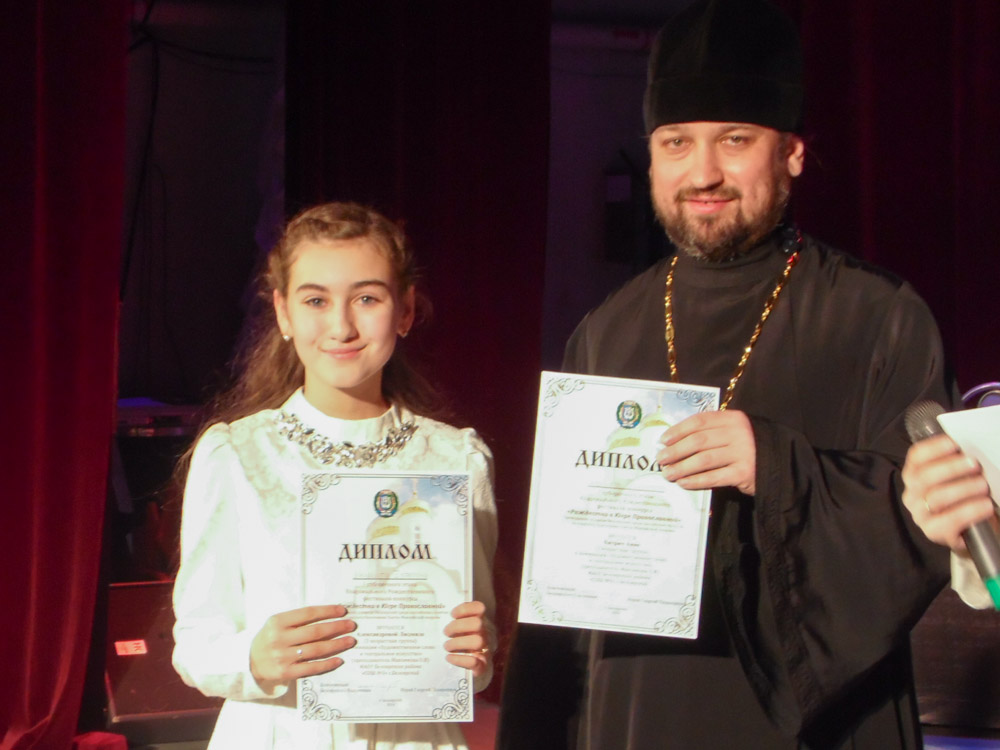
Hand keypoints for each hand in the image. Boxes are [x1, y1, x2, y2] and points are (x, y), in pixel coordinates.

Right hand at [249, 604, 355, 685]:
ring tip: (350, 640)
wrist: (248, 661)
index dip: (327, 611)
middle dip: (337, 627)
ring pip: (316, 649)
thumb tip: (329, 616)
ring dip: (337, 645)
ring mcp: (282, 656)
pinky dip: (327, 664)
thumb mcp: (277, 623)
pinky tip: (339, 659)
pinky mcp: (286, 672)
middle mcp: (279, 638)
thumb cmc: (270, 638)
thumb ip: (298, 619)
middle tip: (352, 625)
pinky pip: (311, 667)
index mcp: (277, 621)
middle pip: (315, 632)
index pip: (308, 613)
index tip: (343, 611)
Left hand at [443, 600, 489, 677]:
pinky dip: (459, 659)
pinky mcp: (483, 666)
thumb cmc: (462, 646)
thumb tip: (435, 614)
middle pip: (477, 623)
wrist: (472, 672)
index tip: (452, 614)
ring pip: (477, 641)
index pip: (479, 608)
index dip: (465, 609)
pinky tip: (449, 658)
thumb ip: (454, 621)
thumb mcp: (462, 631)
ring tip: (446, 646)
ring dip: (458, 643)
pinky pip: (473, 662)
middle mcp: (487, 633)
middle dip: (458, 626)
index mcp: (482, 621)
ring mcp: (487, 650)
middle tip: (445, 632)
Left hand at [657, 410, 755, 494]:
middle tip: (661, 460)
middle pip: (699, 440)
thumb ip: (710, 433)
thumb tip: (674, 444)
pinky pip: (714, 477)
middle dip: (676, 451)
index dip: (678, 430)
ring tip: (668, 474)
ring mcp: (743, 452)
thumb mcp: (732, 433)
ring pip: (704, 459)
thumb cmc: (747, 448)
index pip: (699, 421)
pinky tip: (684, 483)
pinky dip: (696, 481)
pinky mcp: (745, 473)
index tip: (663, 440)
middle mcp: (738, 432)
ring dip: (682, 467)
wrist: (780, 465)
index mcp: (732, 418)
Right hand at [901, 434, 995, 550]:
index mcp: (914, 475)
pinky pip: (949, 521)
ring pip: (936, 498)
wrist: (973, 527)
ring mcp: (921, 515)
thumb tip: (966, 449)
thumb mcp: (958, 476)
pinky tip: (985, 505)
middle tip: (974, 465)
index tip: (953, 444)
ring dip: (963, 488)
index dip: (933, 449)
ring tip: (983, 485)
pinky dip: (970, 511)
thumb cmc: (965, 496)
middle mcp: (912, 495)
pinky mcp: (934, 533)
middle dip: (951, 468)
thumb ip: (956, 462)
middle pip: (923, 477)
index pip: (915, 457)